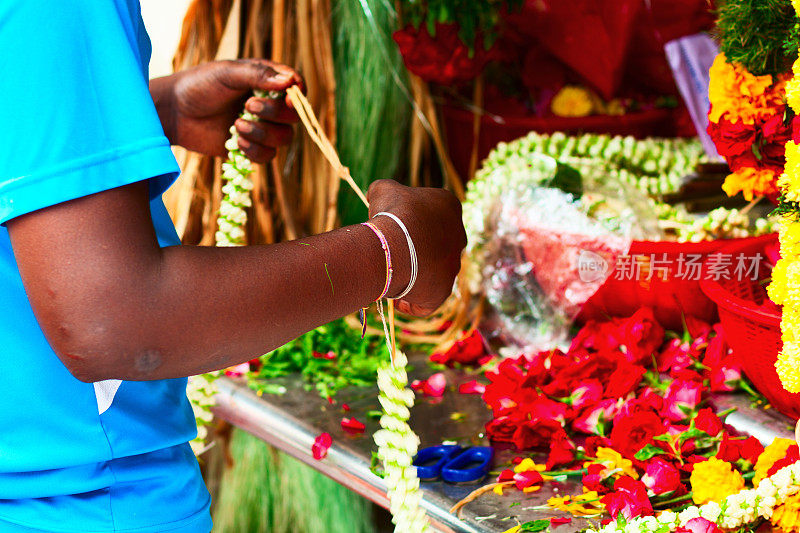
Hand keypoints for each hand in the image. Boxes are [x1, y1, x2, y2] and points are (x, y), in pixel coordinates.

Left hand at [153, 59, 303, 161]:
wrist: (174, 112)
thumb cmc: (198, 85)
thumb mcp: (227, 73)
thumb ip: (258, 75)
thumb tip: (289, 81)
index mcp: (266, 81)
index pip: (296, 87)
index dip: (298, 94)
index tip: (288, 98)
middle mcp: (268, 105)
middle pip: (293, 116)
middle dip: (275, 113)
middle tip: (248, 106)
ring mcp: (261, 128)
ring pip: (284, 138)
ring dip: (263, 134)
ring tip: (237, 126)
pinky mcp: (250, 148)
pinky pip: (268, 155)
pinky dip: (255, 150)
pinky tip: (235, 141)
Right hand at [367, 180, 465, 316]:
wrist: (397, 245)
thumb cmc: (392, 214)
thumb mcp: (383, 190)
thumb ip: (384, 189)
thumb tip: (374, 195)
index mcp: (450, 206)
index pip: (430, 215)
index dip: (409, 223)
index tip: (392, 230)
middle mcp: (459, 236)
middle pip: (435, 245)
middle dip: (416, 250)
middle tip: (393, 254)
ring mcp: (454, 265)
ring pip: (432, 273)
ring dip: (413, 275)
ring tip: (390, 276)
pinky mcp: (445, 290)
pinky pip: (426, 300)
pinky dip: (411, 301)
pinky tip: (395, 298)